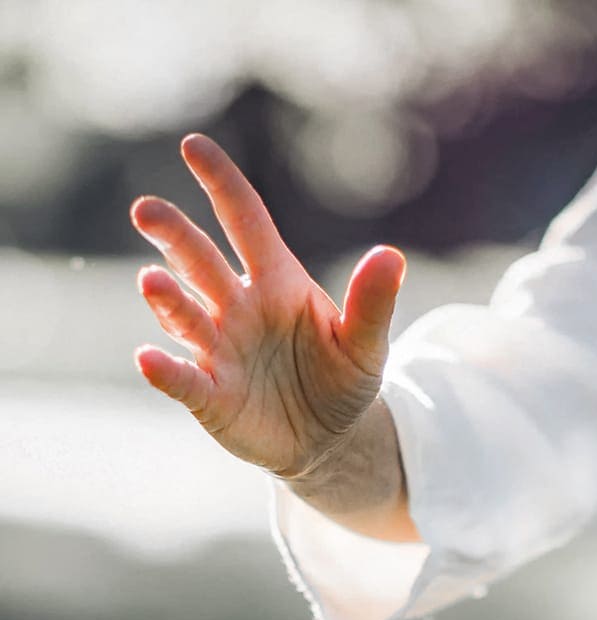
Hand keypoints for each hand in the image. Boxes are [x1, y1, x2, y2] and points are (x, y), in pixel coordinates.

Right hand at [132, 134, 406, 477]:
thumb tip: (391, 256)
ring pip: (185, 316)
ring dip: (167, 299)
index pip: (246, 221)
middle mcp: (238, 307)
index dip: (222, 184)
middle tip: (147, 210)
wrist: (332, 438)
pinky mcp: (211, 396)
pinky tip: (149, 359)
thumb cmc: (344, 377)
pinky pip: (184, 379)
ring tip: (152, 281)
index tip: (193, 145)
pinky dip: (166, 370)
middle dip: (175, 236)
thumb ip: (373, 302)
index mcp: (277, 280)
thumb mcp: (366, 343)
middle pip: (201, 262)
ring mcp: (219, 350)